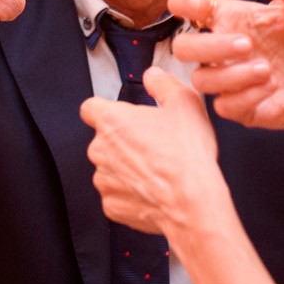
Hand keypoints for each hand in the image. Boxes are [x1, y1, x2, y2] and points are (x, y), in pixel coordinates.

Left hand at [84, 68, 226, 234]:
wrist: (192, 202)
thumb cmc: (186, 157)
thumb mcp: (185, 103)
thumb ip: (163, 83)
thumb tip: (154, 77)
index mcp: (112, 121)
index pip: (91, 108)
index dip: (106, 110)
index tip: (120, 116)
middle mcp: (100, 150)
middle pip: (104, 140)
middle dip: (124, 141)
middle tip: (153, 144)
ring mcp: (104, 180)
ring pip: (110, 168)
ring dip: (127, 167)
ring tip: (157, 168)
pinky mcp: (111, 206)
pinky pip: (117, 194)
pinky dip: (131, 192)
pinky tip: (154, 188)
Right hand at [169, 0, 283, 132]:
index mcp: (232, 18)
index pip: (184, 5)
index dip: (182, 2)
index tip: (203, 6)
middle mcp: (225, 49)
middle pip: (183, 47)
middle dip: (209, 46)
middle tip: (248, 44)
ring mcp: (232, 79)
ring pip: (201, 79)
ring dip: (231, 73)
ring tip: (267, 69)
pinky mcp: (243, 108)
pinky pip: (224, 106)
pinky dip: (246, 96)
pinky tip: (273, 88)